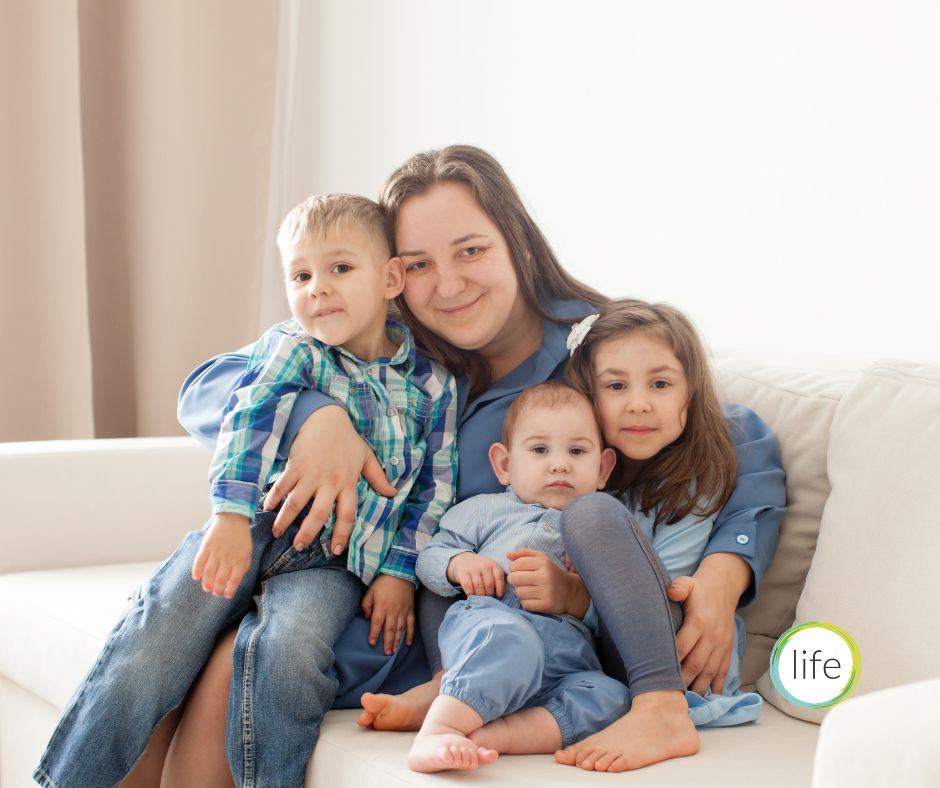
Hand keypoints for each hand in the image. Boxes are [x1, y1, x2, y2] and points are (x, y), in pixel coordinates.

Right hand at [192, 513, 251, 597]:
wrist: (233, 518)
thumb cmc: (241, 537)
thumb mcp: (248, 551)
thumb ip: (243, 565)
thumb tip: (237, 578)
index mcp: (240, 560)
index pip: (234, 580)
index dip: (230, 590)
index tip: (227, 595)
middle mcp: (227, 558)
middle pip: (220, 579)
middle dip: (217, 589)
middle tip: (216, 593)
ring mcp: (216, 552)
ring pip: (209, 573)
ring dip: (207, 583)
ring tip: (207, 589)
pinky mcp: (206, 546)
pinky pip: (199, 561)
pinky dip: (197, 570)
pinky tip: (196, 577)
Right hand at [262, 405, 395, 554]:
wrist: (327, 417)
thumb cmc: (347, 438)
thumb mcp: (366, 457)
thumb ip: (378, 477)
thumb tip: (392, 494)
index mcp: (347, 483)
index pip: (347, 514)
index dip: (341, 534)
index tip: (335, 550)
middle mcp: (330, 482)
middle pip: (319, 514)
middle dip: (308, 534)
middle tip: (300, 547)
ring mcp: (311, 474)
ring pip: (297, 503)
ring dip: (285, 520)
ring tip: (278, 533)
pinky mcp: (296, 465)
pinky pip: (283, 485)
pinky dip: (273, 498)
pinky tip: (267, 508)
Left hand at [360, 575, 414, 655]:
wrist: (401, 573)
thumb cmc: (383, 582)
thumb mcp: (371, 591)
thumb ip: (366, 604)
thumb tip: (366, 617)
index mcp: (382, 606)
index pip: (377, 623)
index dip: (374, 634)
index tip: (372, 643)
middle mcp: (393, 611)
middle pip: (390, 629)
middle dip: (387, 642)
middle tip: (386, 654)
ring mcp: (403, 611)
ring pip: (400, 629)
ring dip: (397, 641)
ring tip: (393, 652)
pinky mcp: (410, 610)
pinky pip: (411, 624)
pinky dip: (410, 634)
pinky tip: (407, 643)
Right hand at [446, 552, 505, 597]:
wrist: (463, 560)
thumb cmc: (480, 568)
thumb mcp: (490, 569)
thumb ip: (496, 578)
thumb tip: (500, 594)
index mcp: (492, 564)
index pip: (499, 576)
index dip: (500, 587)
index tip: (499, 595)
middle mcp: (483, 565)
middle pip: (489, 584)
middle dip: (489, 594)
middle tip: (488, 598)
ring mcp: (473, 569)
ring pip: (479, 586)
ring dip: (480, 595)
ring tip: (480, 598)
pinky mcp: (463, 573)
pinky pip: (468, 587)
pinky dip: (470, 593)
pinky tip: (471, 595)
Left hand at [506, 549, 587, 616]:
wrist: (570, 592)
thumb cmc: (551, 573)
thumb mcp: (541, 558)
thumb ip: (524, 553)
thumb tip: (507, 555)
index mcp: (544, 563)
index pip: (517, 564)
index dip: (513, 568)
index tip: (517, 570)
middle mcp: (545, 577)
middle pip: (515, 578)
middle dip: (513, 580)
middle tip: (520, 581)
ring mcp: (546, 592)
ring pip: (519, 592)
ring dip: (520, 592)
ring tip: (528, 589)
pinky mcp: (546, 605)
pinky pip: (525, 604)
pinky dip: (526, 602)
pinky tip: (533, 598)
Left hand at [667, 553, 749, 693]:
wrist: (723, 589)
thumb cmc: (698, 589)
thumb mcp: (687, 583)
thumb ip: (679, 587)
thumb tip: (671, 592)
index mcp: (699, 621)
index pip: (683, 646)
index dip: (670, 660)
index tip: (658, 673)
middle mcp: (712, 636)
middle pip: (695, 664)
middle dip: (681, 680)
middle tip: (666, 692)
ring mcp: (721, 645)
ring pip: (709, 672)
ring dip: (697, 688)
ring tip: (684, 700)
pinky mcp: (728, 651)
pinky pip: (723, 672)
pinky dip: (716, 687)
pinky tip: (707, 698)